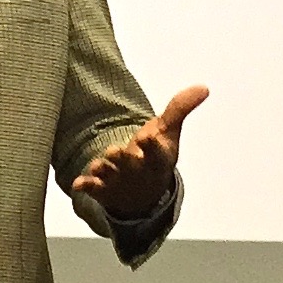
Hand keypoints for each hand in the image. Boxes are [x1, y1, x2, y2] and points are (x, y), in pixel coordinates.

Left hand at [71, 86, 208, 220]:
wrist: (144, 195)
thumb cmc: (156, 156)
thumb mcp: (169, 133)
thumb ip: (180, 108)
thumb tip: (204, 87)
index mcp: (158, 159)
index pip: (158, 154)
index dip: (153, 147)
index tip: (147, 137)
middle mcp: (140, 172)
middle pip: (132, 166)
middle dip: (124, 160)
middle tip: (114, 151)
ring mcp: (122, 182)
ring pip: (112, 177)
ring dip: (105, 170)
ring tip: (96, 165)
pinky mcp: (105, 189)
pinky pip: (95, 189)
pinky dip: (87, 186)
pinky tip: (78, 183)